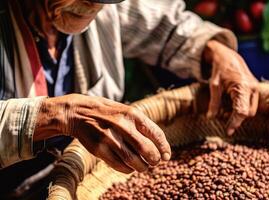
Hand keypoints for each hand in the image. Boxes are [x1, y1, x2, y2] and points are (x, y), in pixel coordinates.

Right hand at [34, 94, 170, 173]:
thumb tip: (159, 144)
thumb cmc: (107, 112)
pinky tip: (130, 168)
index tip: (166, 156)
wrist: (78, 112)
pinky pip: (119, 165)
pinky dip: (128, 170)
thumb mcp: (126, 111)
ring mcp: (109, 138)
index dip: (164, 147)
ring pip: (133, 160)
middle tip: (155, 162)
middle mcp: (122, 125)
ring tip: (144, 167)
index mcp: (132, 114)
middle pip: (146, 149)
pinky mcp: (99, 149)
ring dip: (142, 167)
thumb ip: (141, 124)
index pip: (156, 134)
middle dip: (154, 159)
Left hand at [203, 40, 258, 134]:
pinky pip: (251, 104)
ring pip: (251, 110)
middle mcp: (252, 88)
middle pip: (248, 113)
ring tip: (225, 112)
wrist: (227, 55)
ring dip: (239, 114)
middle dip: (236, 119)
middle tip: (223, 120)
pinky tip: (231, 106)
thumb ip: (213, 103)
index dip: (235, 123)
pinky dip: (242, 108)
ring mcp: (255, 88)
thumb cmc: (218, 69)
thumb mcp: (213, 86)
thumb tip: (210, 118)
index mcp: (243, 86)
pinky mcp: (255, 88)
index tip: (228, 132)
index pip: (242, 111)